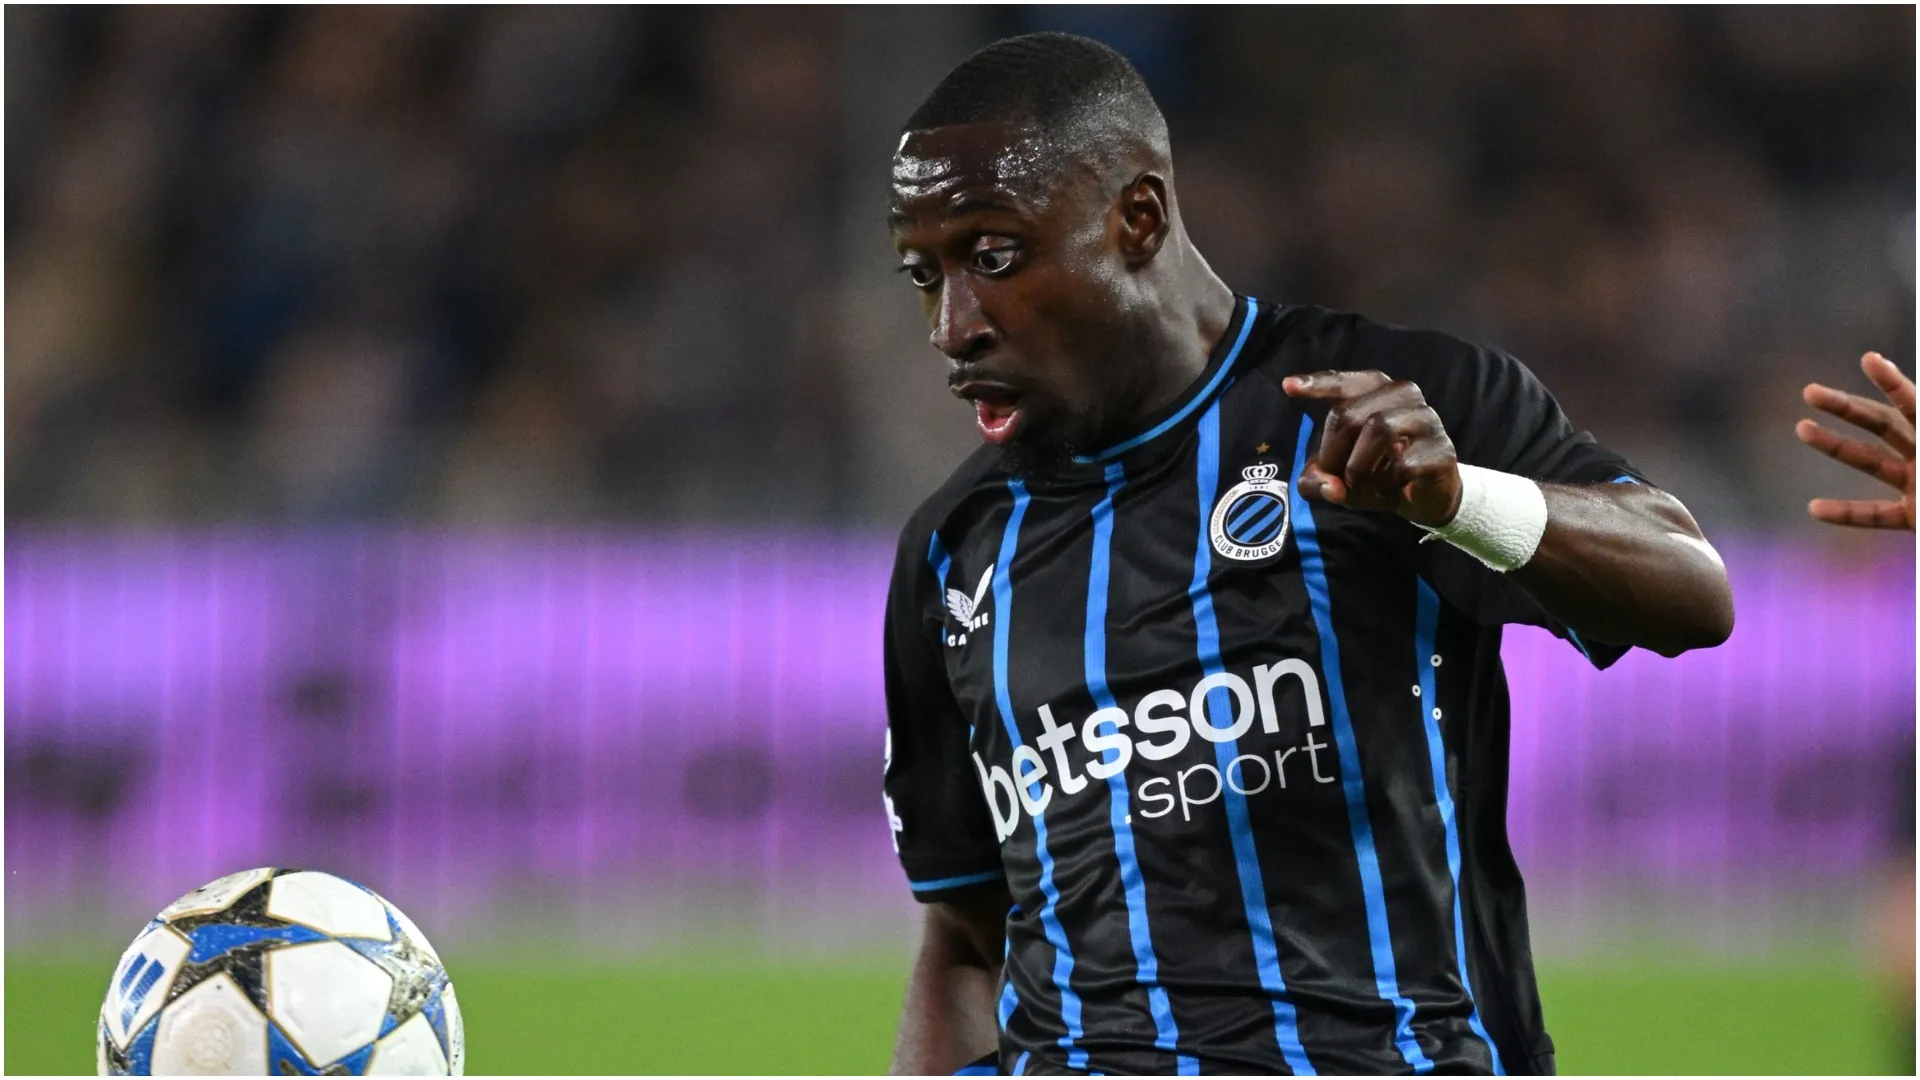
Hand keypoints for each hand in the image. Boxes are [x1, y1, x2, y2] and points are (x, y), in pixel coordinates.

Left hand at [1281, 370, 1461, 527]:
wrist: (1425, 497)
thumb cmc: (1376, 473)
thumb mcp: (1338, 478)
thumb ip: (1318, 479)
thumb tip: (1328, 487)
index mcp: (1375, 390)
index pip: (1343, 381)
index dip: (1316, 384)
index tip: (1287, 386)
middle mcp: (1403, 394)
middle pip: (1349, 415)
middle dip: (1331, 453)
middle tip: (1333, 479)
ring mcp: (1427, 419)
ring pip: (1379, 428)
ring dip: (1358, 466)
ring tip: (1360, 485)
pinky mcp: (1443, 450)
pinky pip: (1404, 463)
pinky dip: (1386, 484)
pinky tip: (1389, 490)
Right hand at [1795, 351, 1913, 530]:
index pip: (1916, 405)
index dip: (1893, 383)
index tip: (1869, 360)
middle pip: (1883, 424)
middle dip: (1847, 407)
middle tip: (1810, 392)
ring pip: (1871, 462)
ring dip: (1835, 446)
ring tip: (1801, 428)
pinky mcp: (1916, 517)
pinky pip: (1876, 515)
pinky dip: (1846, 513)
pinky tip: (1815, 509)